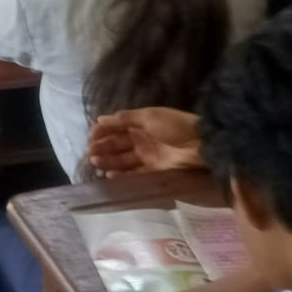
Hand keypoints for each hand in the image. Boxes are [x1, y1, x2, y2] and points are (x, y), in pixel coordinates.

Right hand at [88, 108, 202, 176]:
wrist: (201, 144)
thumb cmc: (174, 126)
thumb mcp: (148, 116)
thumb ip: (124, 119)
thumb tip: (100, 118)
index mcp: (138, 125)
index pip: (115, 128)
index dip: (102, 132)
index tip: (91, 137)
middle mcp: (140, 140)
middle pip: (116, 145)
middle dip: (102, 148)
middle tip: (90, 153)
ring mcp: (146, 156)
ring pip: (122, 160)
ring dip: (108, 161)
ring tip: (96, 163)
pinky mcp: (153, 171)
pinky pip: (133, 174)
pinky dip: (121, 175)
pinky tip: (109, 174)